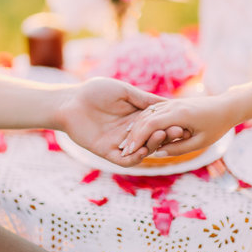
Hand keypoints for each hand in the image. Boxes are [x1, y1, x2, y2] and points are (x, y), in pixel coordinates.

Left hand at [57, 77, 183, 166]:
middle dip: (166, 135)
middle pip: (153, 138)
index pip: (158, 123)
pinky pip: (125, 160)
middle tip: (177, 130)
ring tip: (161, 136)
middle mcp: (130, 131)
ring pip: (141, 150)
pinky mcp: (107, 152)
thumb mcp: (124, 91)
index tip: (182, 120)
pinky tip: (142, 150)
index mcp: (136, 116)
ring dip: (153, 145)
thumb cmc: (95, 91)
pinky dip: (135, 158)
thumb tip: (169, 102)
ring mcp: (120, 142)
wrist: (69, 102)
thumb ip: (144, 99)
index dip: (170, 123)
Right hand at [121, 95, 234, 156]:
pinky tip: (138, 130)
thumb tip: (157, 152)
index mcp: (179, 114)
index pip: (150, 125)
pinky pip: (153, 110)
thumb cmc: (216, 127)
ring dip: (136, 127)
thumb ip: (178, 148)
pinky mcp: (172, 103)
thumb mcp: (199, 142)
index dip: (138, 138)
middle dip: (133, 134)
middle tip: (123, 150)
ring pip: (146, 113)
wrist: (226, 107)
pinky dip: (143, 120)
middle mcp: (172, 106)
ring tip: (128, 142)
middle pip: (144, 118)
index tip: (129, 151)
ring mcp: (171, 102)